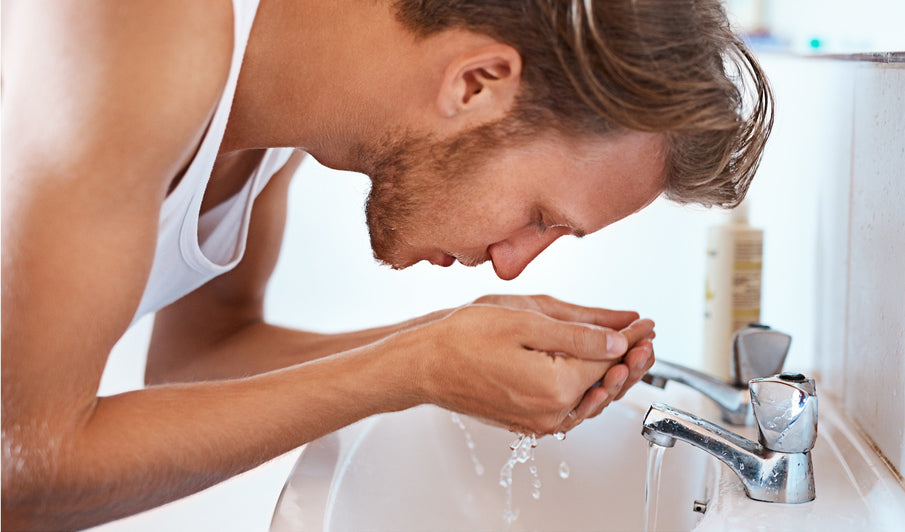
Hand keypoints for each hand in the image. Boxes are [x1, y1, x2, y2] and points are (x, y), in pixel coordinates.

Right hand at [409, 296, 646, 434]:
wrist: (424, 364)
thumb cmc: (464, 338)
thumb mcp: (527, 321)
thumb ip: (579, 333)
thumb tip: (619, 338)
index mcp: (556, 386)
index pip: (609, 359)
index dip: (632, 338)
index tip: (647, 322)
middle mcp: (552, 413)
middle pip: (606, 385)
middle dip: (631, 359)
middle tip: (649, 337)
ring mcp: (539, 423)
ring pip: (590, 399)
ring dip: (613, 376)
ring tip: (631, 354)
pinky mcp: (527, 422)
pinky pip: (569, 408)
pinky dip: (588, 390)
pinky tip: (595, 375)